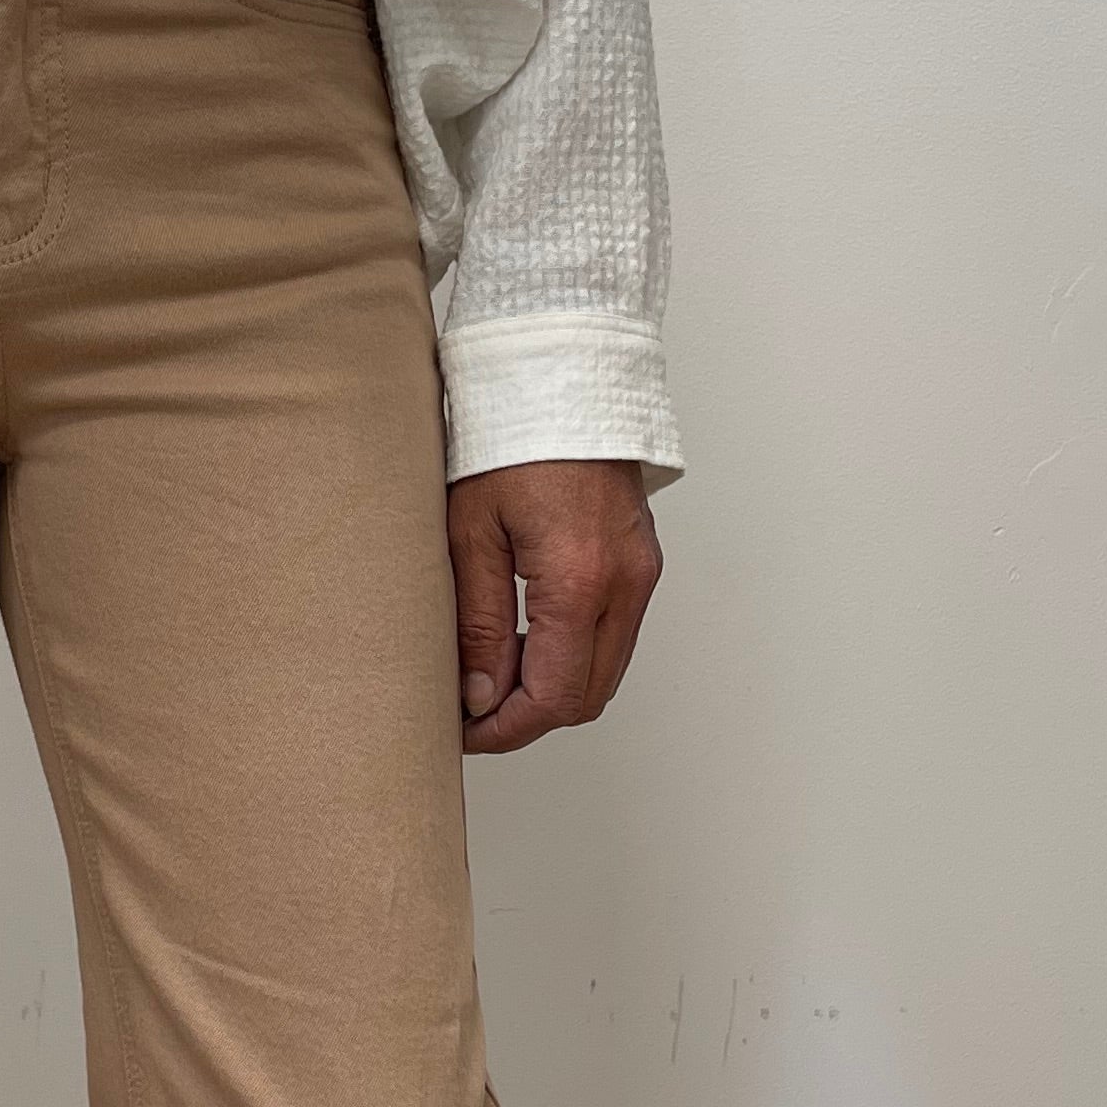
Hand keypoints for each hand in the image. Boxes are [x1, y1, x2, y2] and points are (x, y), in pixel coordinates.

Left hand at [447, 459, 661, 753]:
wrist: (562, 374)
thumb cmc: (508, 437)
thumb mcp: (471, 533)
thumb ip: (478, 623)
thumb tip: (481, 696)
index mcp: (580, 579)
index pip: (554, 697)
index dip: (506, 729)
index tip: (465, 732)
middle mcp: (626, 583)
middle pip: (586, 696)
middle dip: (529, 718)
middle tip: (472, 712)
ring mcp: (642, 573)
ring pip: (603, 671)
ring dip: (552, 688)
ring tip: (492, 678)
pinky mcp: (642, 562)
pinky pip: (613, 635)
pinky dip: (573, 654)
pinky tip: (525, 642)